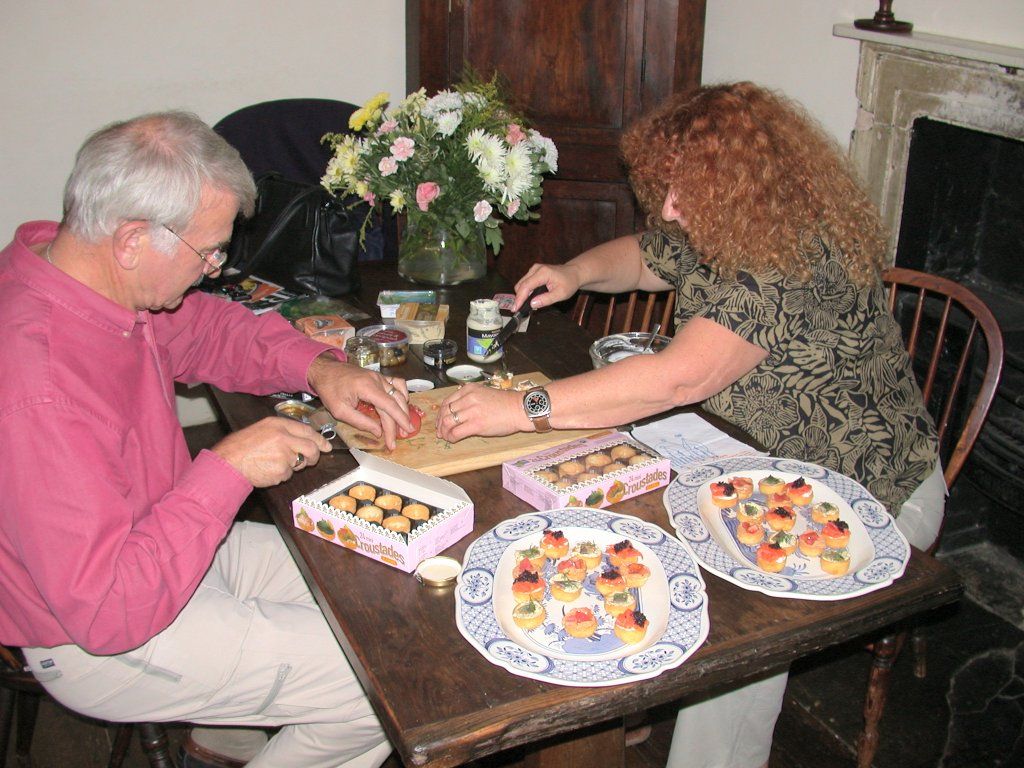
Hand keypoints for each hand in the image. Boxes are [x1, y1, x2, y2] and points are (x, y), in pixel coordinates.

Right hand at [212, 417, 331, 486]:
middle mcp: (283, 438)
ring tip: (273, 462)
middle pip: (311, 448)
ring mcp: (283, 455)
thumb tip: (304, 439)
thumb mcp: (262, 429)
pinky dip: (281, 475)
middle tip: (310, 461)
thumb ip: (283, 432)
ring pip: (299, 463)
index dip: (319, 439)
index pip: (307, 431)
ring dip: (292, 466)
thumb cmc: (241, 446)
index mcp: (278, 425)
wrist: (228, 462)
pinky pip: (288, 474)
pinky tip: (267, 470)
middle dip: (313, 457)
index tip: (326, 446)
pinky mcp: (281, 471)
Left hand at [307, 353, 411, 449]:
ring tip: (404, 424)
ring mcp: (379, 377)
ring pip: (399, 393)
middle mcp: (377, 380)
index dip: (396, 424)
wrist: (325, 369)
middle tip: (403, 435)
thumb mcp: (339, 410)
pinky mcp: (378, 376)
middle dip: (401, 421)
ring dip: (404, 409)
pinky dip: (402, 394)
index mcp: (367, 387)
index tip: (397, 439)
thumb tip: (378, 432)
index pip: (388, 407)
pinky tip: (402, 404)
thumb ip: (360, 422)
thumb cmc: (329, 389)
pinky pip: (397, 383)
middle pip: (395, 402)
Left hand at [436, 384, 528, 442]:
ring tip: (446, 437)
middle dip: (440, 424)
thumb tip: (457, 411)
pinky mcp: (476, 424)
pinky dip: (451, 437)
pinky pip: (456, 432)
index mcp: (469, 389)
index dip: (441, 413)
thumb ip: (470, 398)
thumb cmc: (505, 403)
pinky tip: (453, 440)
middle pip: (445, 412)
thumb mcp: (484, 393)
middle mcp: (468, 398)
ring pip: (447, 422)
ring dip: (444, 431)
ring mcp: (471, 411)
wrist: (519, 409)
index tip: (440, 420)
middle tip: (441, 431)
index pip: (447, 401)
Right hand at [513, 263, 581, 311]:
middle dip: (518, 298)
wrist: (573, 273)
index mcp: (543, 273)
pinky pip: (525, 282)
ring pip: (521, 284)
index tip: (515, 308)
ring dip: (521, 295)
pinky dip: (525, 291)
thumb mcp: (561, 294)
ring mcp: (534, 269)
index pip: (526, 286)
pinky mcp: (533, 272)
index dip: (519, 298)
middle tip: (519, 310)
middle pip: (520, 285)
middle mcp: (536, 269)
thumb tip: (532, 304)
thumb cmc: (569, 283)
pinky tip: (528, 299)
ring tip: (523, 306)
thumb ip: (546, 299)